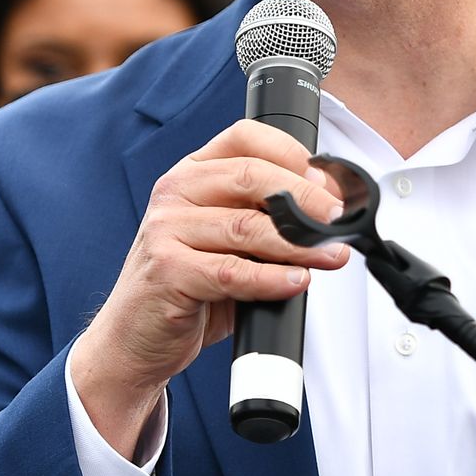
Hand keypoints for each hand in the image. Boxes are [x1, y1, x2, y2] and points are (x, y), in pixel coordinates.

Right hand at [70, 119, 349, 458]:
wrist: (135, 338)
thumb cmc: (187, 287)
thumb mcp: (227, 241)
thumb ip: (265, 219)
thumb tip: (330, 212)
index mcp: (193, 173)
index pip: (246, 137)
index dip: (294, 155)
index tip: (330, 183)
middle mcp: (176, 192)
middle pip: (252, 176)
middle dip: (307, 200)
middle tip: (340, 220)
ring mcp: (167, 230)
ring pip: (247, 226)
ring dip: (299, 243)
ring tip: (331, 255)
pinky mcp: (168, 271)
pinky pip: (231, 272)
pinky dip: (271, 278)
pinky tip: (295, 282)